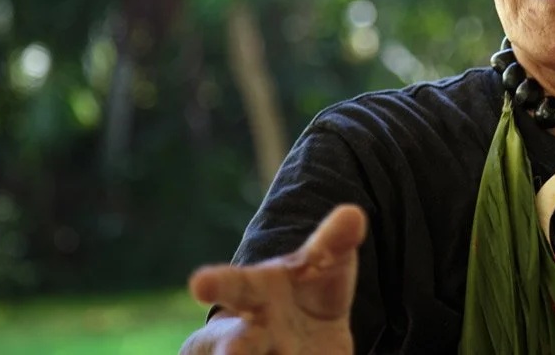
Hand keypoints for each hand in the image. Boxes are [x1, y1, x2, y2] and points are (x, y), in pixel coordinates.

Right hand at [181, 204, 366, 354]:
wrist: (306, 337)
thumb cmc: (307, 291)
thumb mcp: (321, 265)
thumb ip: (334, 243)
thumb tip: (354, 213)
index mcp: (254, 294)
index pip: (234, 286)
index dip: (216, 284)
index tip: (199, 283)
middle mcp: (244, 336)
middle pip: (233, 345)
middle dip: (233, 349)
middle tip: (233, 352)